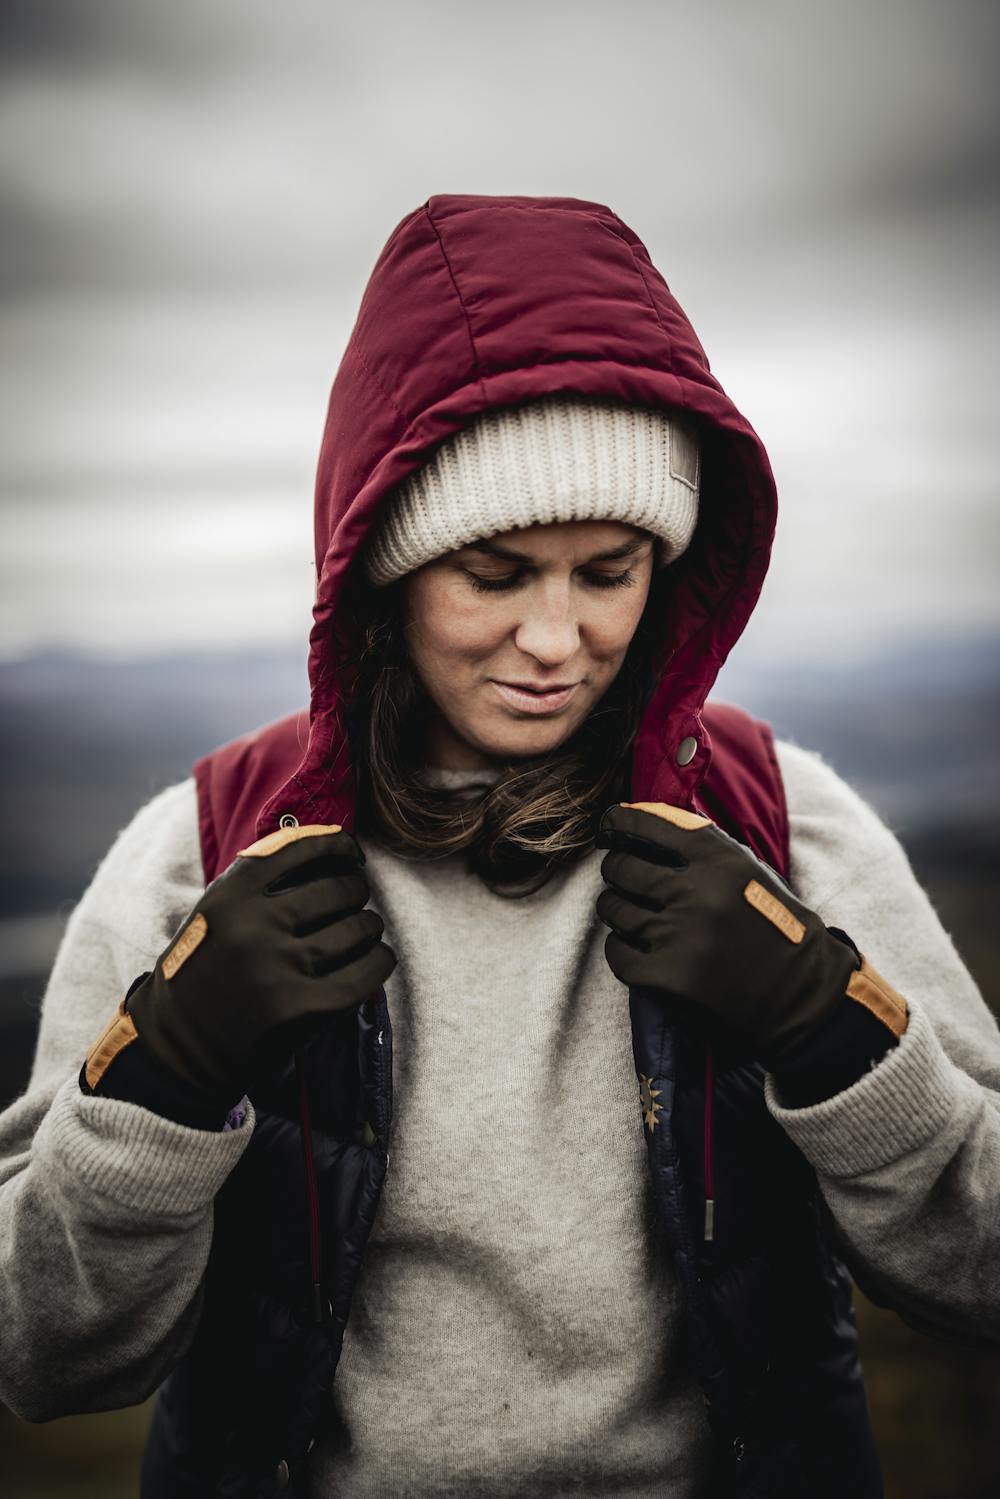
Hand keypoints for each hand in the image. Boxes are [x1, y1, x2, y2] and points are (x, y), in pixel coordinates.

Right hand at [84, 823, 395, 1106]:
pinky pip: (363, 976)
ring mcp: (276, 968)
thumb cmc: (204, 976)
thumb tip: (331, 850)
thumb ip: (260, 886)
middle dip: (356, 893)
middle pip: (338, 890)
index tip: (353, 853)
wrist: (175, 1051)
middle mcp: (252, 926)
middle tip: (355, 903)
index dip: (337, 844)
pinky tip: (377, 961)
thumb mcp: (216, 916)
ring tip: (366, 933)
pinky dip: (378, 964)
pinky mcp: (299, 1010)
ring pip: (357, 930)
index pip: (298, 847)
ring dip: (370, 929)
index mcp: (228, 895)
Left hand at [595, 801, 900, 1071]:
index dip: (619, 824)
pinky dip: (622, 950)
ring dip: (617, 910)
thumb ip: (701, 847)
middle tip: (622, 878)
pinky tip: (640, 950)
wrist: (802, 995)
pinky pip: (618, 952)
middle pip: (622, 868)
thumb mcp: (747, 872)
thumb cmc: (772, 927)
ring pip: (614, 910)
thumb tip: (640, 818)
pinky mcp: (668, 977)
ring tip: (633, 915)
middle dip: (616, 871)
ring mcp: (680, 936)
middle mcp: (697, 893)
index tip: (608, 827)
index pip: (648, 825)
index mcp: (719, 859)